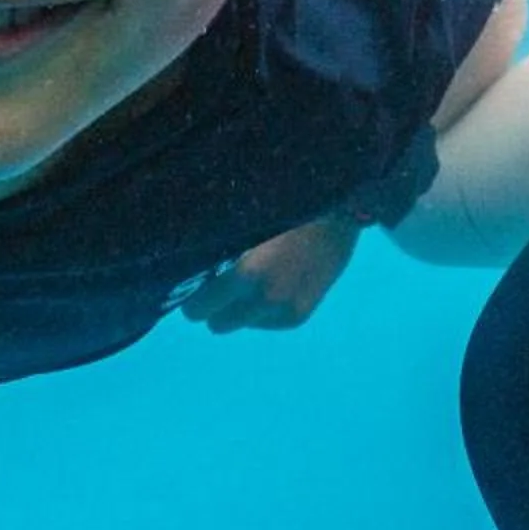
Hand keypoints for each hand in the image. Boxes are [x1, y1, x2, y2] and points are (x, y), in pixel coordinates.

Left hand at [178, 217, 364, 332]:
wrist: (338, 211)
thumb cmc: (283, 206)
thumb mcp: (242, 222)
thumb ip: (217, 250)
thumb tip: (190, 269)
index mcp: (246, 275)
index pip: (198, 308)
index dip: (193, 296)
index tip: (196, 282)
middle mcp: (265, 300)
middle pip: (217, 323)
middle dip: (215, 305)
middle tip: (221, 280)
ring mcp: (284, 311)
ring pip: (242, 323)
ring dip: (240, 307)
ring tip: (254, 276)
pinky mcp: (299, 316)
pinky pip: (265, 322)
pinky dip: (264, 307)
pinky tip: (276, 280)